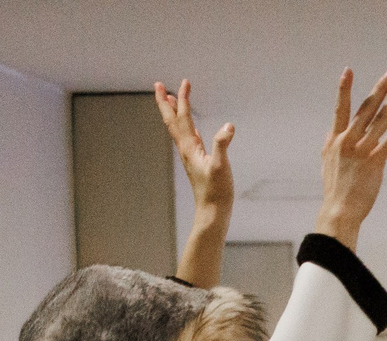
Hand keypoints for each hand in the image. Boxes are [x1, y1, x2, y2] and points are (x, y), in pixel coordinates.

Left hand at [154, 80, 232, 286]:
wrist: (212, 213)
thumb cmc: (216, 192)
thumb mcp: (221, 167)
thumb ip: (222, 144)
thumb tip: (228, 126)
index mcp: (189, 146)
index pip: (184, 116)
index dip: (184, 98)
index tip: (185, 82)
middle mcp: (185, 149)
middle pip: (172, 120)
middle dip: (165, 102)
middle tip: (158, 85)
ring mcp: (190, 155)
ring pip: (177, 128)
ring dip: (173, 112)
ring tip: (171, 99)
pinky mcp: (197, 162)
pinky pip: (187, 138)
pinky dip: (185, 126)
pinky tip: (191, 127)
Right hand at [315, 69, 386, 250]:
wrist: (339, 211)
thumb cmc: (336, 190)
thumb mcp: (329, 163)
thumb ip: (336, 145)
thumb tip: (338, 135)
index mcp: (334, 140)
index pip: (340, 109)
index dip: (344, 89)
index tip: (348, 71)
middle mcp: (347, 141)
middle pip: (365, 108)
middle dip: (379, 89)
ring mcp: (361, 150)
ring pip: (379, 120)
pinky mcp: (375, 162)